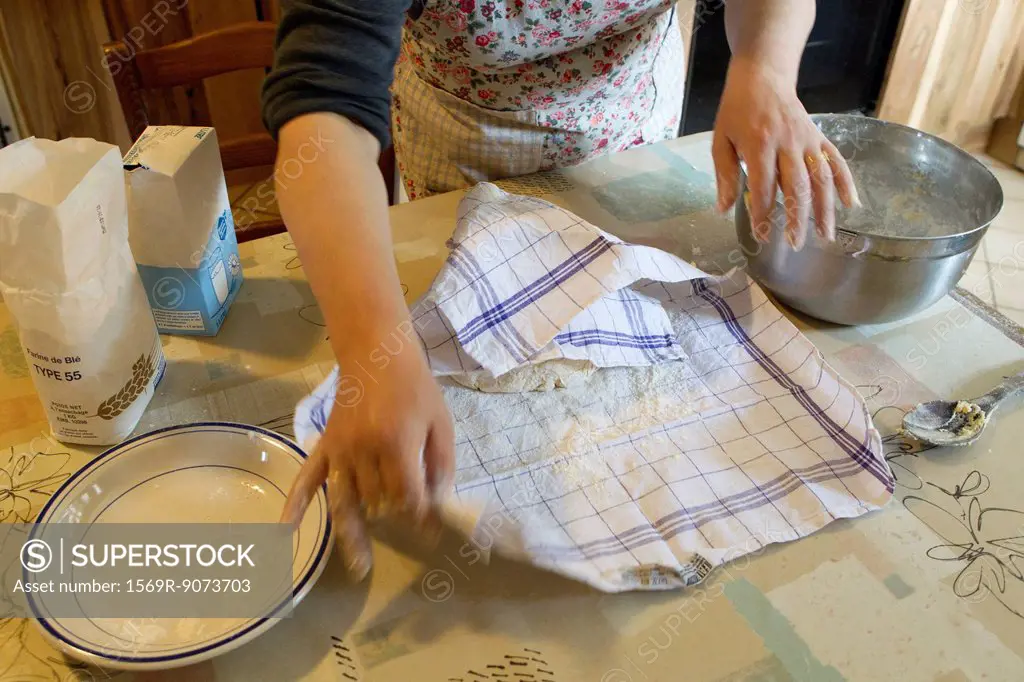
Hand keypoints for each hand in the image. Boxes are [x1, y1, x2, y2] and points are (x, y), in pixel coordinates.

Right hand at [281, 328, 454, 580]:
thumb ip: (441, 464)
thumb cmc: (415, 387)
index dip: (422, 519)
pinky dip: (294, 506)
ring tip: (360, 565)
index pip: (408, 497)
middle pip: (378, 502)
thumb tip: (437, 504)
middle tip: (409, 526)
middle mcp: (363, 450)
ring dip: (355, 531)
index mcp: (396, 444)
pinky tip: (285, 534)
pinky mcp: (324, 445)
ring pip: (346, 500)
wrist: (377, 353)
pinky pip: (305, 479)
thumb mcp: (440, 422)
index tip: (431, 532)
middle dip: (395, 517)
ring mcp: (339, 449)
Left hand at [712, 59, 859, 249]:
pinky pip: (836, 161)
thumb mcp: (721, 140)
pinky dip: (846, 183)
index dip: (763, 214)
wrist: (763, 76)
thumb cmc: (737, 110)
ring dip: (825, 209)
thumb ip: (725, 175)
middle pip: (797, 187)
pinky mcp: (819, 137)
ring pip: (821, 178)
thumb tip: (723, 209)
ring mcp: (808, 140)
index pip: (763, 187)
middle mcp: (788, 143)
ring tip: (826, 235)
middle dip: (798, 218)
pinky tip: (850, 205)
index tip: (762, 236)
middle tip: (795, 243)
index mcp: (760, 145)